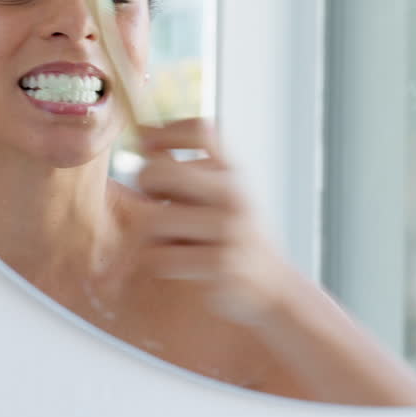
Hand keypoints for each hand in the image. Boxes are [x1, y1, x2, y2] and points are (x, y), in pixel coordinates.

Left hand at [120, 119, 298, 326]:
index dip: (166, 131)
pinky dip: (161, 262)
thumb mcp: (222, 194)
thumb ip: (188, 169)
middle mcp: (234, 193)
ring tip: (170, 240)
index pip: (199, 130)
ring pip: (152, 220)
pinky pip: (160, 257)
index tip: (150, 146)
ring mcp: (229, 228)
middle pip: (160, 171)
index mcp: (234, 171)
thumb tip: (143, 132)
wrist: (272, 286)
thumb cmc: (236, 235)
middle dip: (145, 185)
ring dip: (151, 234)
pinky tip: (179, 264)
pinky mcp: (220, 263)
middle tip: (155, 200)